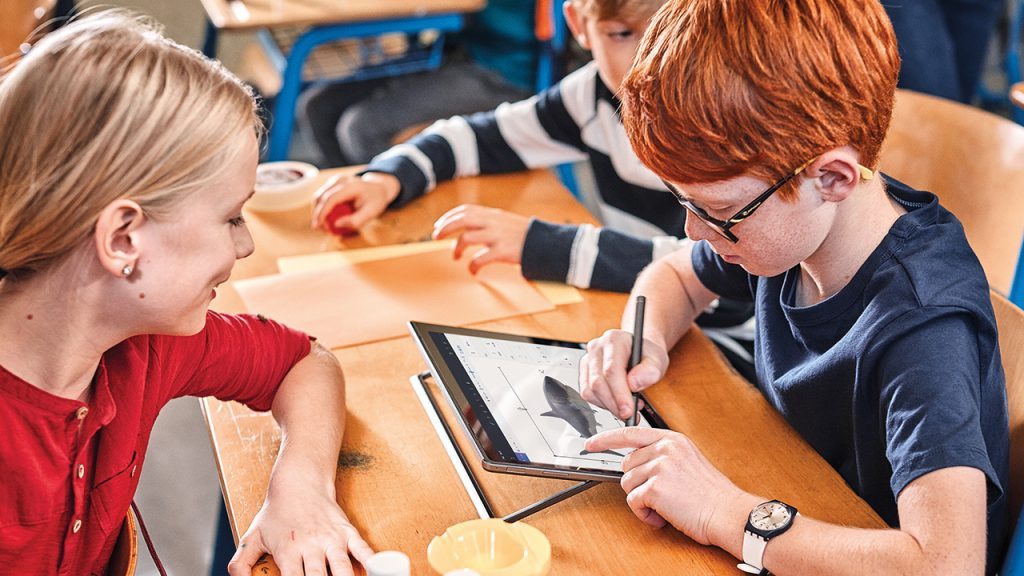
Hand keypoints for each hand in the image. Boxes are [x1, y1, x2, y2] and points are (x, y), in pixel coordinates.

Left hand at [228, 476, 372, 575]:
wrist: (299, 482)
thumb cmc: (276, 512)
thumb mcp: (253, 537)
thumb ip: (240, 564)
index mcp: (288, 552)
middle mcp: (311, 547)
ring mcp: (331, 539)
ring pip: (341, 569)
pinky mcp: (347, 531)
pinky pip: (362, 549)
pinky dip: (371, 562)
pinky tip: (376, 571)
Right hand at [311, 172, 400, 233]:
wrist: (378, 187)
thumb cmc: (376, 201)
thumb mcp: (372, 212)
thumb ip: (356, 220)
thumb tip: (336, 225)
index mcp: (351, 186)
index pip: (331, 198)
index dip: (322, 212)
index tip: (318, 225)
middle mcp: (341, 180)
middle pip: (321, 196)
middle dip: (317, 214)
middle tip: (319, 229)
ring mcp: (335, 180)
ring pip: (318, 195)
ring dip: (317, 211)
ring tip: (320, 225)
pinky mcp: (332, 183)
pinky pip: (322, 195)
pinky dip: (320, 207)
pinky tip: (323, 218)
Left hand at [432, 204, 529, 273]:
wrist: (543, 243)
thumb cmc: (523, 235)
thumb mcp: (505, 221)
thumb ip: (488, 222)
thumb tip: (469, 227)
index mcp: (493, 214)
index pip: (466, 210)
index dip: (449, 217)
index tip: (440, 225)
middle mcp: (492, 223)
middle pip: (462, 220)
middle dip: (445, 228)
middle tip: (436, 237)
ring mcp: (496, 236)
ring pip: (466, 238)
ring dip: (456, 248)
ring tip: (455, 256)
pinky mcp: (501, 251)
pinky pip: (480, 258)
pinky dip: (472, 266)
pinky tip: (473, 271)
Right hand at [579, 329, 667, 419]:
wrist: (639, 353)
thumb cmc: (647, 356)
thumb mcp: (658, 360)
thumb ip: (650, 371)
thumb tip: (633, 384)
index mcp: (614, 340)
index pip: (611, 370)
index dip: (619, 393)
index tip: (628, 410)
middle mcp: (597, 347)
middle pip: (598, 383)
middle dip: (614, 404)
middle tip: (629, 414)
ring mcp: (588, 359)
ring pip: (590, 391)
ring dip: (608, 405)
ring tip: (627, 405)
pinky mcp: (584, 372)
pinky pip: (587, 394)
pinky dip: (602, 403)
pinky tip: (616, 401)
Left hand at [585, 427, 748, 545]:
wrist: (728, 512)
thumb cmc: (711, 494)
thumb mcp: (688, 461)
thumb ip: (663, 456)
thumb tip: (634, 464)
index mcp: (672, 439)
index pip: (630, 432)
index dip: (606, 439)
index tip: (591, 444)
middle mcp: (665, 448)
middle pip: (626, 465)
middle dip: (638, 484)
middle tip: (660, 495)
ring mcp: (659, 466)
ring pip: (628, 484)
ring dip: (642, 501)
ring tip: (665, 506)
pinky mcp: (655, 488)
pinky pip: (634, 502)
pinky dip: (645, 514)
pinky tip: (664, 515)